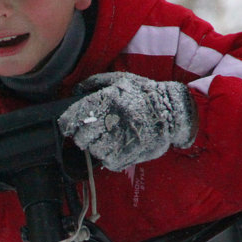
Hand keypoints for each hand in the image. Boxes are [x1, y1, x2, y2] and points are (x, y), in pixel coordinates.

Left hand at [58, 73, 197, 170]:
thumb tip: (75, 91)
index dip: (68, 123)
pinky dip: (109, 157)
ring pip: (92, 151)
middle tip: (94, 131)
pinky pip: (107, 161)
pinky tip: (118, 147)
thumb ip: (94, 83)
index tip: (70, 124)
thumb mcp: (121, 79)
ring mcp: (118, 141)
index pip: (71, 119)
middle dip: (83, 135)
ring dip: (97, 146)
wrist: (173, 112)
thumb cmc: (145, 94)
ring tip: (109, 138)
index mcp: (105, 101)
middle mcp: (109, 121)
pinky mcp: (126, 156)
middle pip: (80, 138)